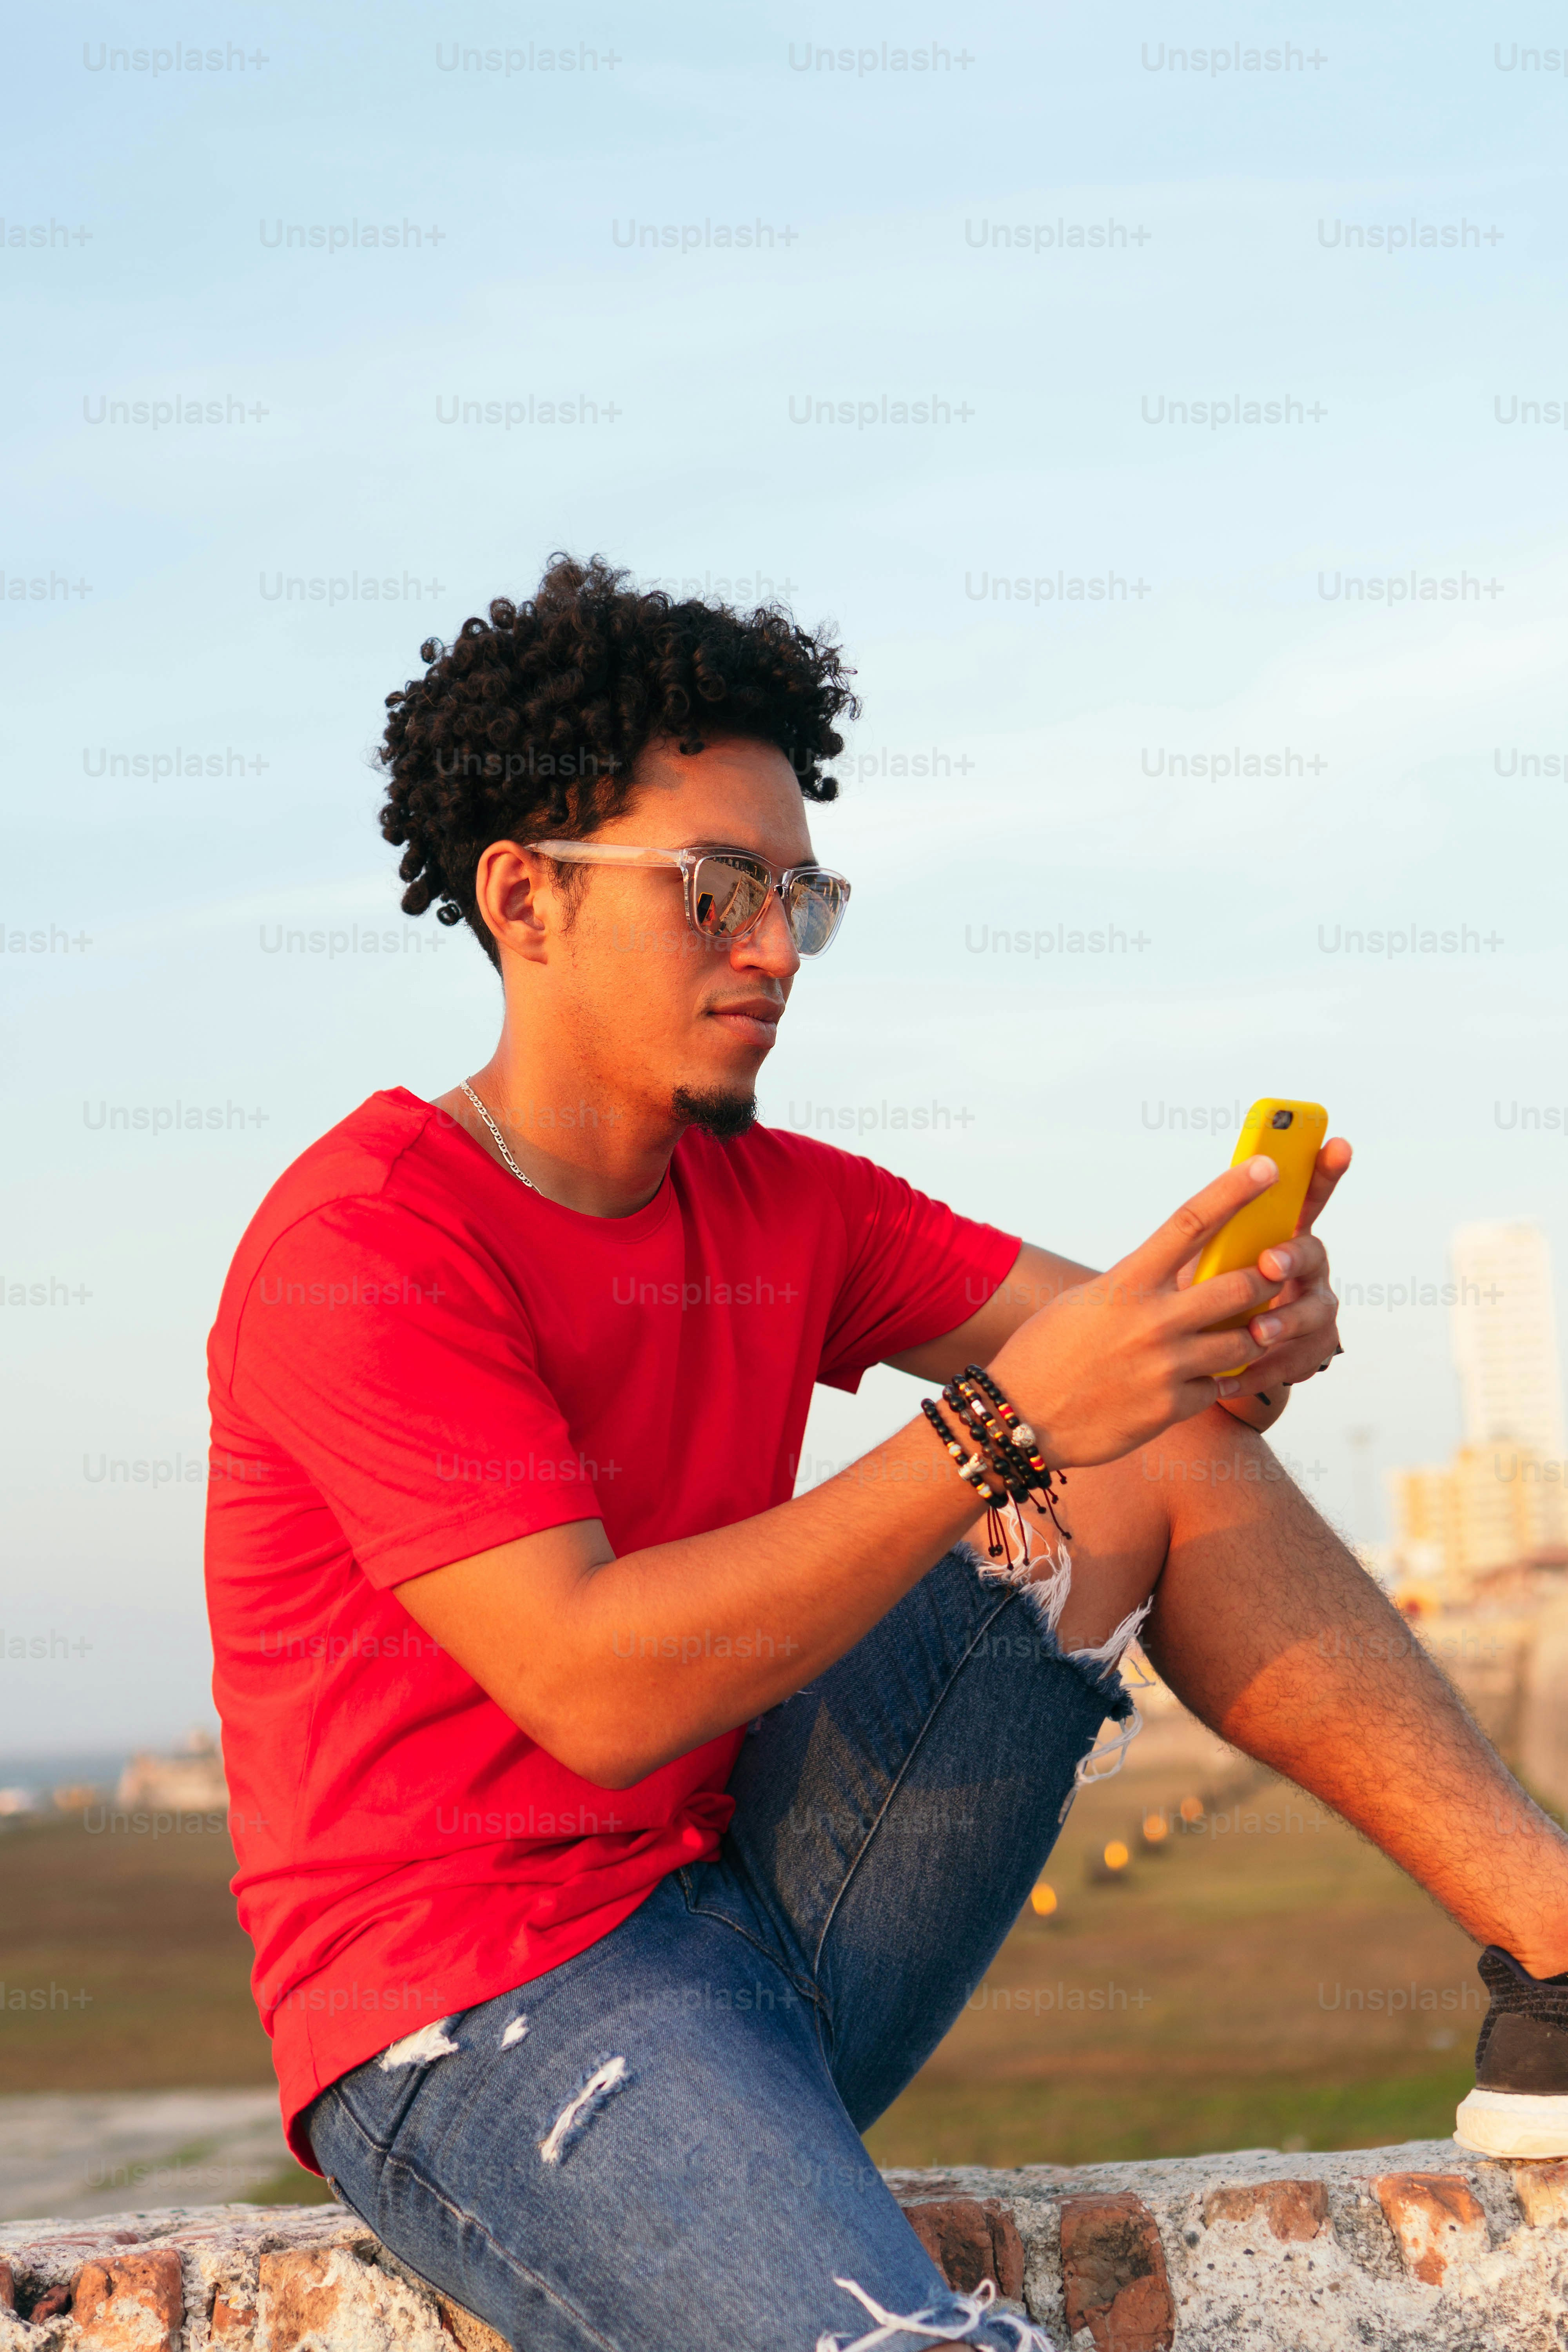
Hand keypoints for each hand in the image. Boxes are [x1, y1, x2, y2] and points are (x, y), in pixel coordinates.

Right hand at [988, 1158, 1312, 1467]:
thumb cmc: (1047, 1352)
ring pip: (1245, 1341)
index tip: (1266, 1168)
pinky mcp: (1170, 1407)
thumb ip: (1136, 1284)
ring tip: (1245, 1332)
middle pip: (1242, 1284)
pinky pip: (1219, 1388)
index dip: (1234, 1190)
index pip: (1190, 1222)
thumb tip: (1175, 1269)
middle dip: (1269, 1278)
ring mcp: (1165, 1365)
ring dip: (1252, 1335)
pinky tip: (1197, 1379)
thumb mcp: (1087, 1301)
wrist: (1020, 1416)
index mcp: (1128, 1282)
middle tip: (1277, 1274)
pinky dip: (1216, 1381)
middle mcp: (1152, 1319)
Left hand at [1190, 1136, 1351, 1407]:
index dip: (1325, 1171)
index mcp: (1280, 1235)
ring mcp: (1312, 1312)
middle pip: (1313, 1254)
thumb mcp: (1204, 1261)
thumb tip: (1205, 1203)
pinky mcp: (1306, 1354)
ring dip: (1285, 1320)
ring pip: (1314, 1313)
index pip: (1307, 1197)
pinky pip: (1295, 1363)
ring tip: (1256, 1332)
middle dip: (1293, 1256)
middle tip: (1269, 1262)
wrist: (1207, 1359)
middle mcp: (1304, 1270)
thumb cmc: (1204, 1295)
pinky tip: (1230, 1379)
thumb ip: (1213, 1235)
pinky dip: (1261, 1371)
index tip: (1337, 1143)